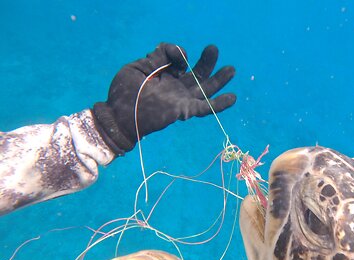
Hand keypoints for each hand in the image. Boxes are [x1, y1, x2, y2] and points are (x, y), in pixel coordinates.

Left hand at [93, 43, 235, 153]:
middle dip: (208, 61)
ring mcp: (181, 98)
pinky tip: (232, 97)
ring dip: (219, 80)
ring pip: (205, 89)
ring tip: (231, 69)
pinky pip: (205, 108)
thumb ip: (158, 57)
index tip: (174, 55)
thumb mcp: (138, 67)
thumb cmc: (123, 92)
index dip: (177, 52)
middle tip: (213, 49)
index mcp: (165, 74)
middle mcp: (176, 86)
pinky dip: (219, 105)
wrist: (119, 115)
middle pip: (198, 73)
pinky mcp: (184, 110)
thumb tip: (179, 55)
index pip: (178, 58)